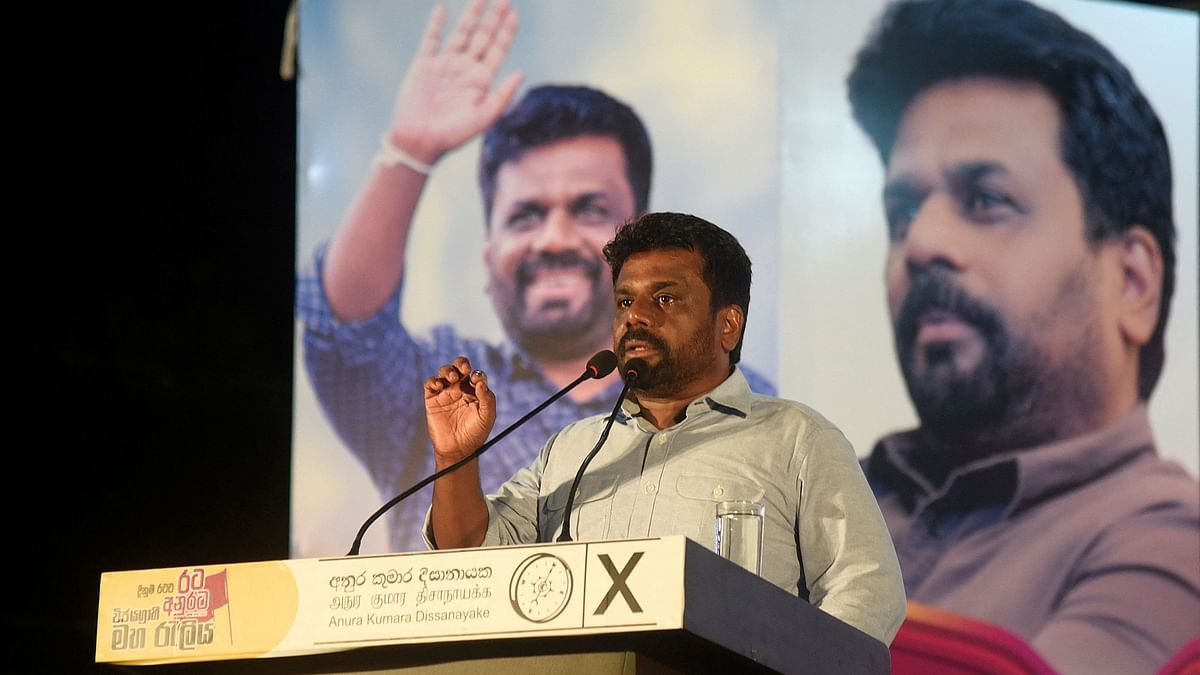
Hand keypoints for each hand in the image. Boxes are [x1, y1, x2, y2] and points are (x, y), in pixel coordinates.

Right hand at [387, 0, 523, 165]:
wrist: (419, 141)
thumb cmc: (453, 136)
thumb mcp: (484, 118)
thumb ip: (503, 95)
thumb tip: (522, 72)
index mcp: (482, 82)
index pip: (498, 50)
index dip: (507, 31)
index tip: (514, 13)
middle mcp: (465, 70)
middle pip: (483, 37)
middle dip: (494, 18)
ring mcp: (444, 66)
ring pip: (461, 33)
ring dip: (471, 15)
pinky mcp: (424, 65)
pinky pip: (431, 39)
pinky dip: (436, 24)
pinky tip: (442, 9)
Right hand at [424, 357, 496, 462]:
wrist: (457, 450)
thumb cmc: (475, 434)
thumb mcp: (487, 417)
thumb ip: (487, 399)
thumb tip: (480, 382)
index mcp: (475, 391)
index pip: (476, 375)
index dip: (477, 374)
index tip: (476, 380)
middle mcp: (460, 389)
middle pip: (459, 367)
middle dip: (461, 363)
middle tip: (464, 369)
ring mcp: (446, 392)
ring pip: (444, 372)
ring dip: (448, 370)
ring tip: (452, 378)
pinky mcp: (432, 399)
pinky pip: (430, 383)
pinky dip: (433, 380)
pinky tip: (439, 386)